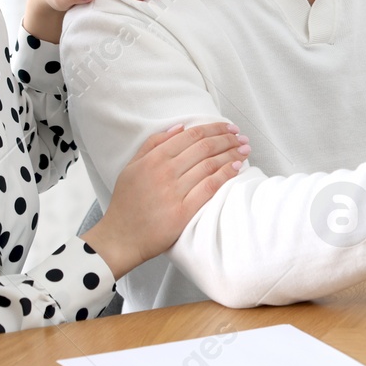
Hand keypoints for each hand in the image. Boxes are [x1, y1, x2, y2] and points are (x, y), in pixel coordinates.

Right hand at [83, 122, 250, 278]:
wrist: (121, 238)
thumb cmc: (126, 203)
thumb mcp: (131, 167)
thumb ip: (153, 144)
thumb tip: (179, 127)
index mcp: (153, 159)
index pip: (192, 136)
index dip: (215, 129)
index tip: (229, 128)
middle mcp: (164, 172)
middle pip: (205, 148)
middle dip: (228, 139)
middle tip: (242, 138)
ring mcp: (174, 192)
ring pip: (210, 165)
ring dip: (232, 154)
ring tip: (244, 150)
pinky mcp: (183, 211)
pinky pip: (210, 187)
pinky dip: (226, 174)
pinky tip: (237, 167)